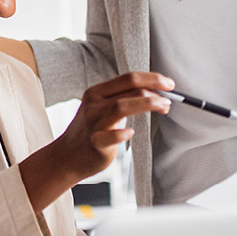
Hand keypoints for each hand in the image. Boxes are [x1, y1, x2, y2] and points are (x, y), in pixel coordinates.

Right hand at [19, 72, 173, 211]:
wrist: (66, 157)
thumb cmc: (91, 132)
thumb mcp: (101, 109)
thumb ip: (122, 100)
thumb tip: (154, 93)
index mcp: (97, 92)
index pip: (128, 78)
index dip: (152, 78)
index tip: (169, 84)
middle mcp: (94, 103)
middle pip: (128, 88)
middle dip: (154, 90)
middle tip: (170, 98)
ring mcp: (93, 122)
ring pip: (121, 106)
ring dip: (147, 104)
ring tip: (163, 107)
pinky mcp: (94, 142)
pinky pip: (109, 136)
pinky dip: (122, 133)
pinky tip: (131, 133)